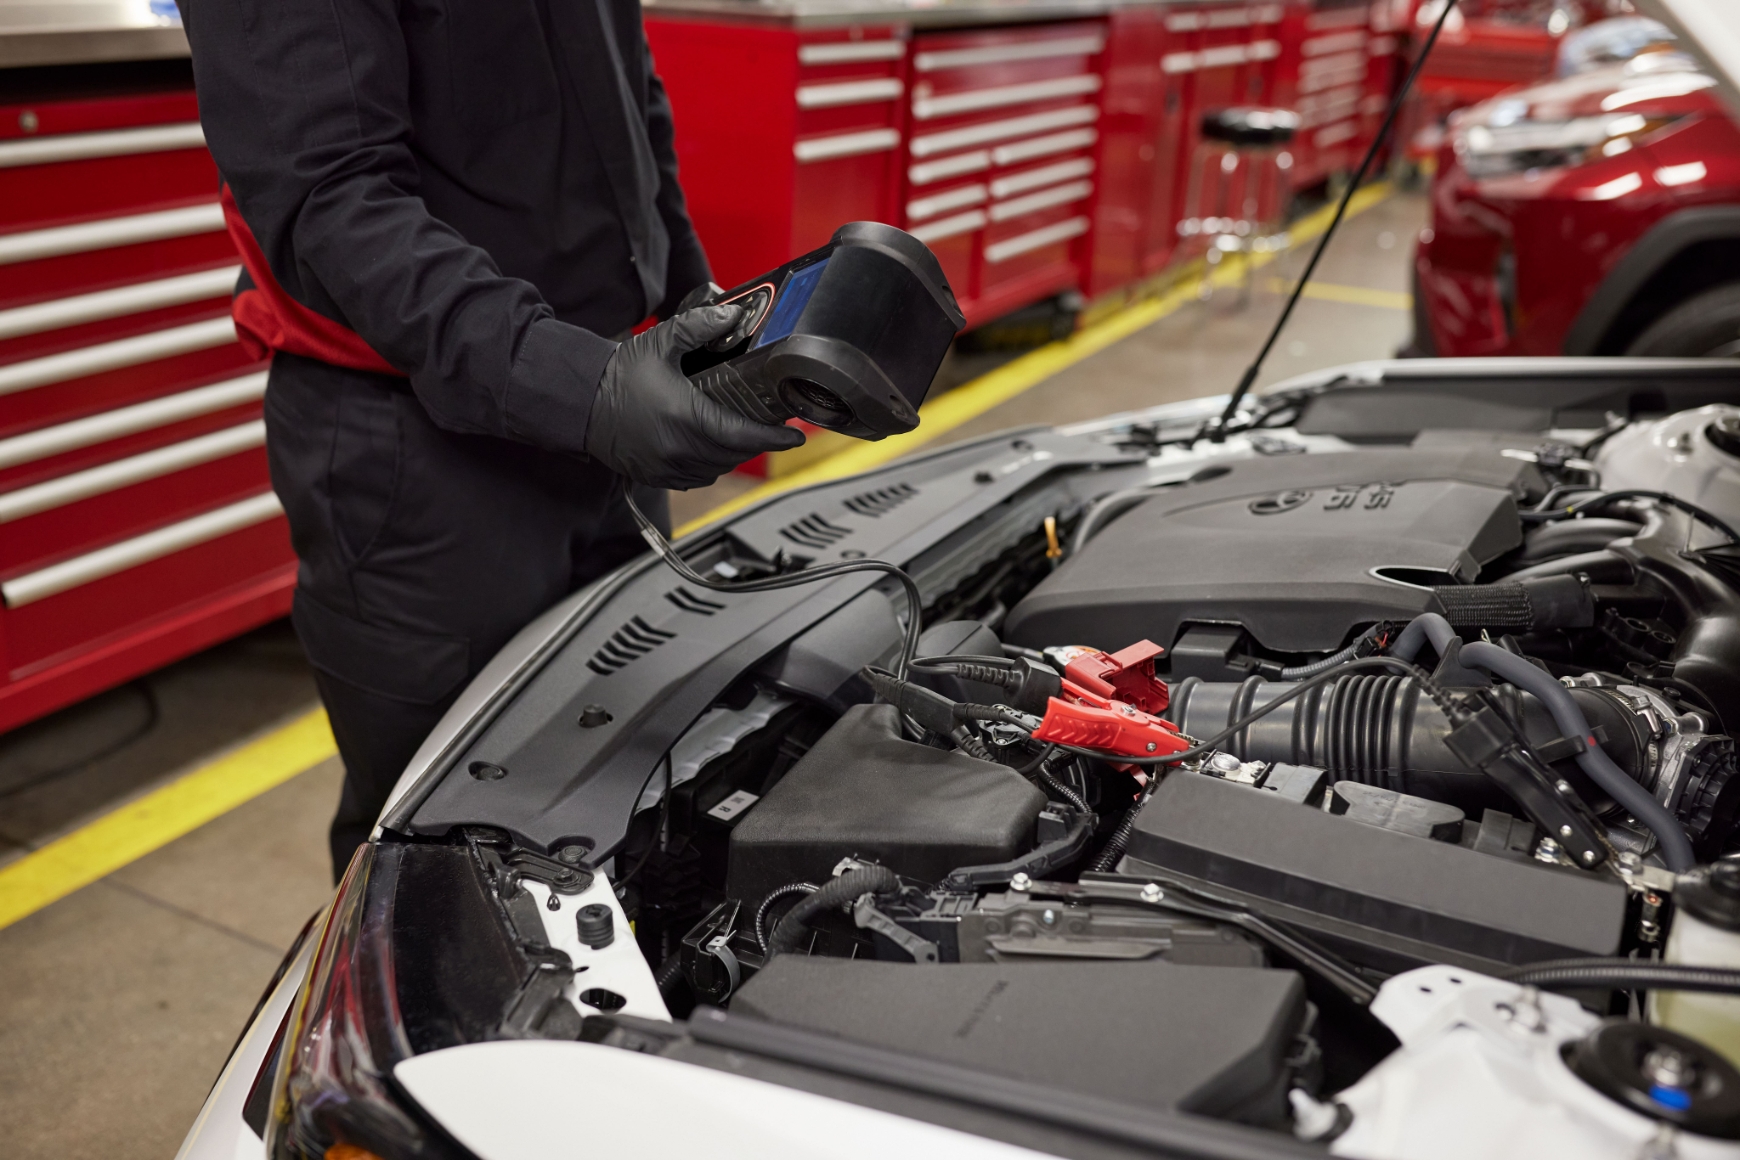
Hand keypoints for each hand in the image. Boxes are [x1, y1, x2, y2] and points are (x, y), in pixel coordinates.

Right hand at [585, 305, 803, 488]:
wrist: (579, 400)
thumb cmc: (618, 374)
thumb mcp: (661, 342)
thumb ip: (700, 327)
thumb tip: (734, 314)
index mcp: (686, 418)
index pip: (743, 436)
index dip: (773, 439)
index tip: (794, 437)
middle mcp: (678, 449)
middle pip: (734, 455)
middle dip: (755, 443)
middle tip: (770, 429)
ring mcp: (665, 467)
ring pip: (716, 470)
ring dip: (732, 456)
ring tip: (739, 436)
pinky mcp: (654, 476)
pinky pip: (694, 479)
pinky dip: (708, 466)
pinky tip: (710, 449)